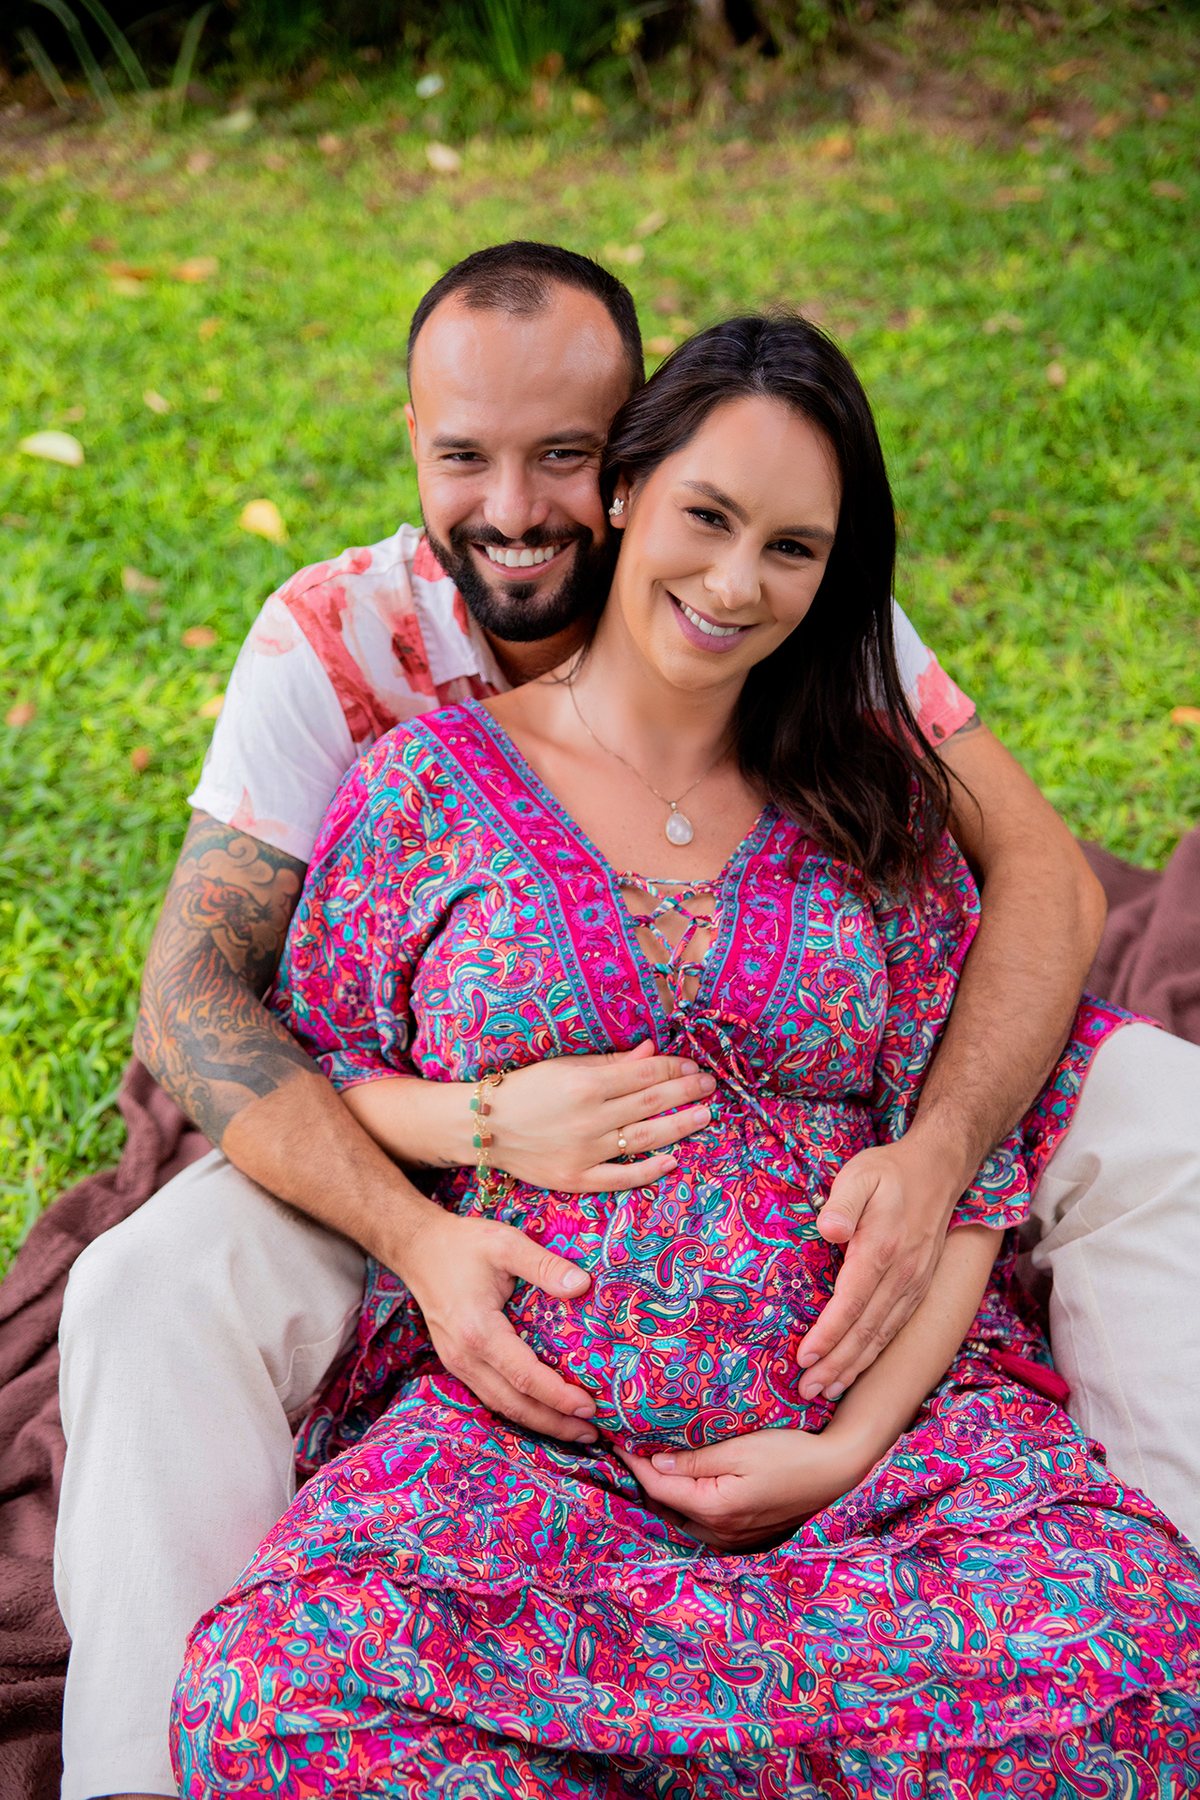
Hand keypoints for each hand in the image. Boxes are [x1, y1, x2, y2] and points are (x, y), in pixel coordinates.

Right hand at [398, 1204, 598, 1444]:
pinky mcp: (458, 1363)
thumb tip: (582, 1285)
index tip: (590, 1405)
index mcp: (478, 1331)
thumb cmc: (463, 1244)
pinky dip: (520, 1410)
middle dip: (554, 1423)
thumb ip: (544, 1265)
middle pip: (513, 1404)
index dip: (558, 1396)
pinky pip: (491, 1395)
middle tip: (593, 1434)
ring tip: (576, 1430)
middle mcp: (465, 1356)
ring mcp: (458, 1363)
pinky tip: (544, 1411)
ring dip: (539, 1422)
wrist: (418, 1249)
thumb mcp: (506, 1243)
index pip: (524, 1376)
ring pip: (500, 1406)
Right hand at [487, 1040, 715, 1192]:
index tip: (692, 1065)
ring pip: (645, 1138)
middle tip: (710, 1086)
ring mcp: (585, 1151)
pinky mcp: (578, 1178)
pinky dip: (650, 1170)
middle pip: (651, 1103)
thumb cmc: (527, 1089)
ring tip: (705, 1115)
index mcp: (585, 1083)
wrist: (486, 1126)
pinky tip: (673, 1159)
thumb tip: (651, 1051)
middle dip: (686, 1092)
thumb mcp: (565, 1066)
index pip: (644, 1074)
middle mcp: (589, 1117)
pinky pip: (622, 1177)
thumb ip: (610, 1061)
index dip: (673, 1068)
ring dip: (680, 1126)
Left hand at [615, 1426, 862, 1551]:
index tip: (614, 1438)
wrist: (838, 1471)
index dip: (633, 1461)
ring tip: (646, 1461)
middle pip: (664, 1506)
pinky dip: (684, 1502)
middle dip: (643, 1478)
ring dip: (662, 1492)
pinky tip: (681, 1481)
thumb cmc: (791, 1453)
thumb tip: (654, 1462)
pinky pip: (700, 1521)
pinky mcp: (744, 1534)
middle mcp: (719, 1531)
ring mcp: (732, 1537)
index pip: (657, 1486)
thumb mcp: (740, 1449)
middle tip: (626, 1447)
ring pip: (680, 1517)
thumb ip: (695, 1459)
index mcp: (713, 1508)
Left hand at [795, 1131, 959, 1401]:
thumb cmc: (889, 1172)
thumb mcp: (860, 1174)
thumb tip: (828, 1230)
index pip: (851, 1303)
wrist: (939, 1170)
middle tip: (806, 1391)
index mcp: (881, 1249)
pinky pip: (894, 1329)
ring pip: (882, 1337)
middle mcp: (902, 1275)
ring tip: (825, 1390)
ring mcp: (914, 1284)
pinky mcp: (919, 1288)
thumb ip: (842, 1202)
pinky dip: (873, 1355)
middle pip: (866, 1331)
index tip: (803, 1357)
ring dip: (853, 1367)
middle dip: (835, 1365)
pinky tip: (855, 1369)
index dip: (828, 1335)